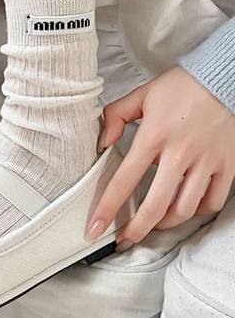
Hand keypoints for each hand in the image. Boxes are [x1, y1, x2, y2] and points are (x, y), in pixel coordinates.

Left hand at [87, 65, 234, 247]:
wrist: (222, 77)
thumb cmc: (181, 87)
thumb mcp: (141, 94)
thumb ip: (115, 116)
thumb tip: (103, 143)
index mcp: (153, 136)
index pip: (124, 180)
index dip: (107, 209)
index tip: (95, 228)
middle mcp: (179, 153)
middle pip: (155, 206)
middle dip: (136, 230)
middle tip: (124, 240)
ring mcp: (205, 162)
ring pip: (184, 209)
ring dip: (165, 223)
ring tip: (152, 223)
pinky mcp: (226, 166)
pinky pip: (211, 202)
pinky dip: (197, 211)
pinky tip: (184, 207)